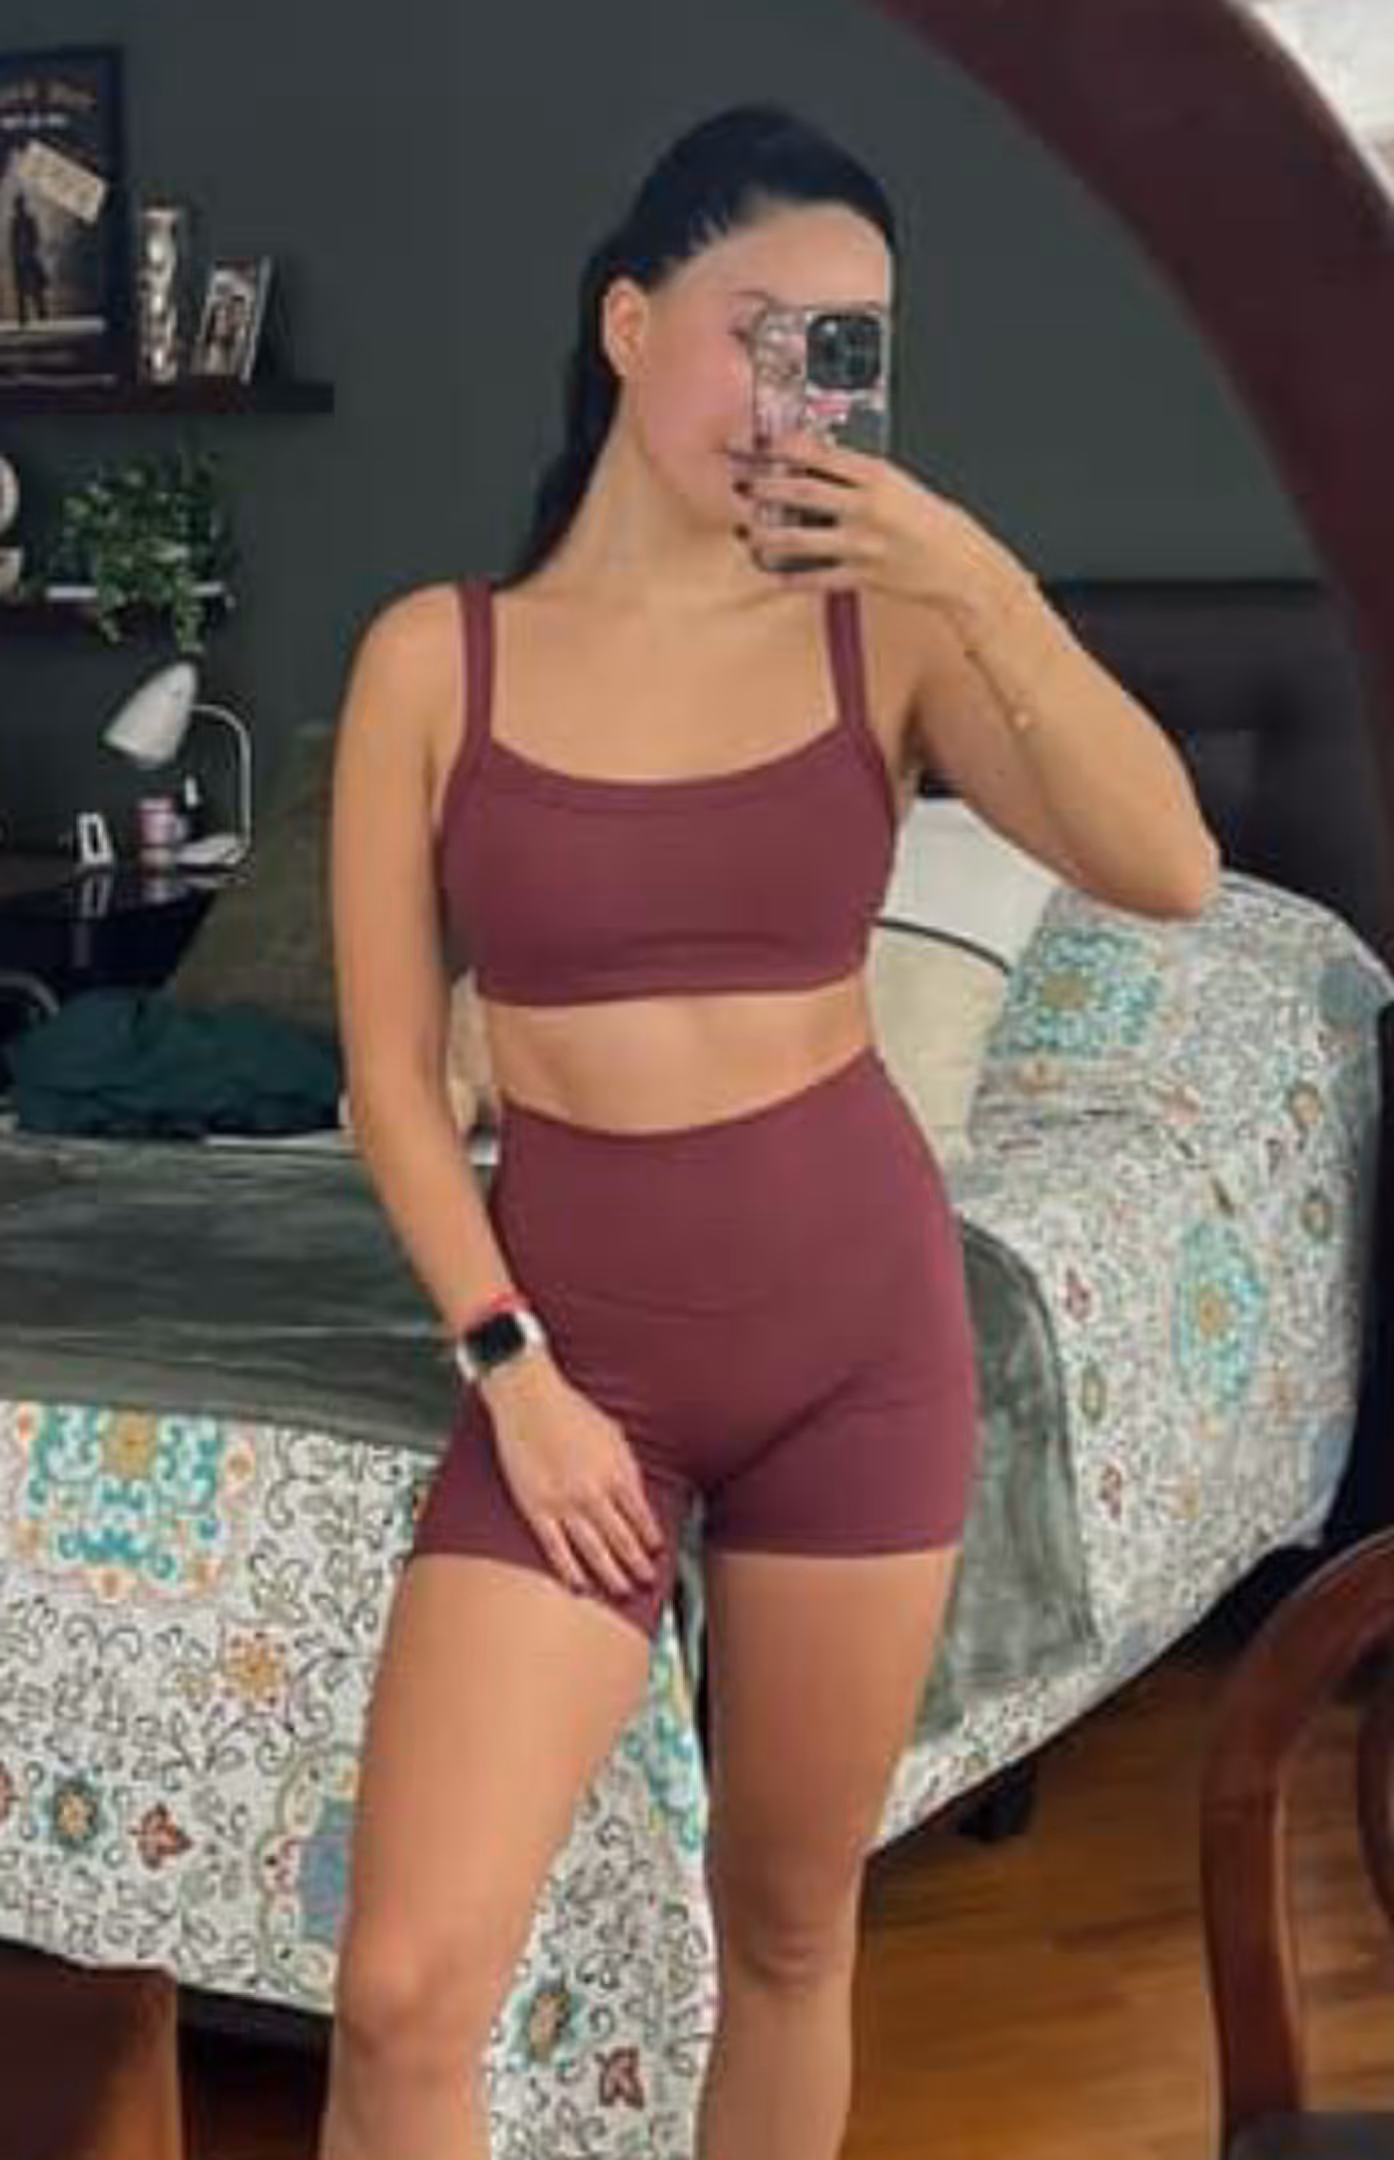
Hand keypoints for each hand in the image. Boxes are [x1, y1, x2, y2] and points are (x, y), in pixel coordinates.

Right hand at [481, 1351, 666, 1598]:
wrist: (530, 1397)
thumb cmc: (571, 1410)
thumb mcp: (614, 1435)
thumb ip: (628, 1469)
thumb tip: (638, 1497)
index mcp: (616, 1472)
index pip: (641, 1518)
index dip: (651, 1540)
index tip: (656, 1554)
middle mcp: (593, 1492)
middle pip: (622, 1540)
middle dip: (637, 1565)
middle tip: (646, 1582)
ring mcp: (564, 1503)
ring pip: (594, 1552)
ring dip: (611, 1575)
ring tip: (622, 1592)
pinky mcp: (536, 1508)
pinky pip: (556, 1549)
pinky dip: (569, 1571)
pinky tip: (579, 1584)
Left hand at [738, 425, 1021, 608]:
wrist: (962, 566)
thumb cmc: (935, 524)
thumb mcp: (902, 485)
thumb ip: (863, 477)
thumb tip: (822, 468)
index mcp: (878, 477)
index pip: (823, 455)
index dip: (788, 448)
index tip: (766, 446)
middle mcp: (867, 508)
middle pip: (802, 493)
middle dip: (766, 489)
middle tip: (744, 486)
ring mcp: (862, 544)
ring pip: (800, 539)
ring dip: (768, 537)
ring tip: (750, 535)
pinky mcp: (862, 576)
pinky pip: (817, 578)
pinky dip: (792, 578)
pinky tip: (774, 575)